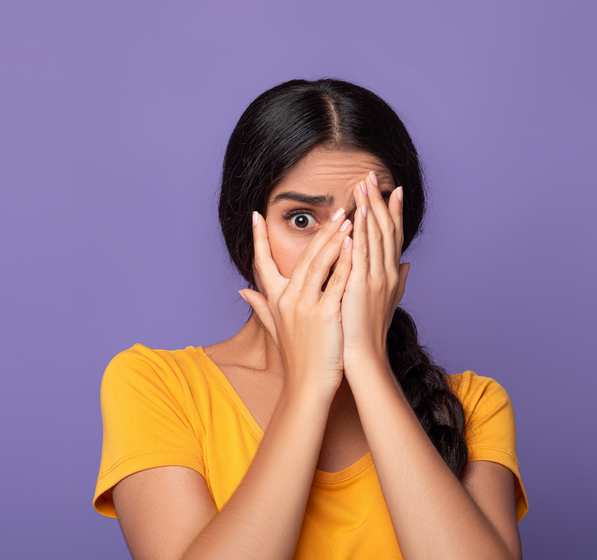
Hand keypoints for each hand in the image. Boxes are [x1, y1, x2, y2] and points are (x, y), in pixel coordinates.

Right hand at [239, 207, 354, 392]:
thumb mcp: (274, 329)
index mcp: (275, 300)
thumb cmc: (297, 358)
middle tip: (337, 210)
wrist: (307, 386)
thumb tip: (242, 290)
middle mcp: (287, 299)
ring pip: (319, 264)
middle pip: (302, 257)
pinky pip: (336, 283)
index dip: (258, 238)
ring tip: (349, 219)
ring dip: (334, 240)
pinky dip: (345, 263)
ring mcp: (305, 306)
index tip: (256, 215)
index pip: (262, 262)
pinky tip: (354, 246)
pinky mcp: (324, 315)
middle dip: (320, 231)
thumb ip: (259, 306)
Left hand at [341, 171, 409, 373]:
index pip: (393, 235)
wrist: (364, 355)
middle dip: (379, 200)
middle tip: (372, 175)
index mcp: (391, 273)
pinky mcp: (360, 287)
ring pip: (374, 236)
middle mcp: (388, 272)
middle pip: (385, 228)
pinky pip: (360, 256)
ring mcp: (376, 279)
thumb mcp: (387, 300)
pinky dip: (358, 236)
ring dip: (368, 209)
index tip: (392, 188)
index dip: (393, 211)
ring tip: (361, 186)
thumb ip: (397, 280)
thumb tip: (407, 265)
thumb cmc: (369, 330)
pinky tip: (354, 219)